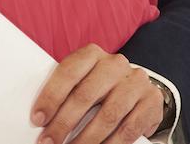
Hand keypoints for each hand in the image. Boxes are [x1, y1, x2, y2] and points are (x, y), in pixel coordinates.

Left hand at [31, 45, 163, 143]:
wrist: (136, 89)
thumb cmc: (99, 88)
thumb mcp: (82, 82)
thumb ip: (65, 92)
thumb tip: (40, 119)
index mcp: (93, 54)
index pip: (68, 72)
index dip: (51, 96)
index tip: (38, 119)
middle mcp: (115, 64)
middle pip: (86, 95)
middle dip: (64, 123)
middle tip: (49, 142)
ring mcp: (136, 81)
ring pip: (108, 115)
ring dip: (87, 139)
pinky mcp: (151, 100)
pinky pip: (129, 129)